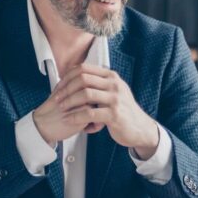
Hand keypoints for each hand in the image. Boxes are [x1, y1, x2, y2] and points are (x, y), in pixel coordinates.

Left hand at [34, 64, 159, 157]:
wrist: (140, 128)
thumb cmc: (123, 111)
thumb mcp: (114, 91)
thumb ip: (99, 83)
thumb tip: (77, 76)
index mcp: (111, 76)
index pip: (84, 69)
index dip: (68, 76)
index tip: (59, 87)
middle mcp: (114, 84)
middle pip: (83, 79)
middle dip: (66, 88)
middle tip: (57, 98)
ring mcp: (115, 99)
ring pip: (85, 95)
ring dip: (69, 102)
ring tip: (61, 109)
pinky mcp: (114, 115)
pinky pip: (90, 113)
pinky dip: (76, 117)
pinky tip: (69, 120)